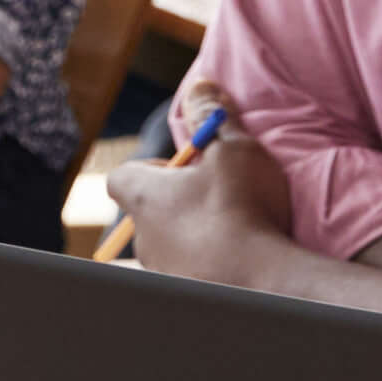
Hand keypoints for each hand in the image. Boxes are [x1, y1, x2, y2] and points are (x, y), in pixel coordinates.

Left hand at [100, 77, 301, 284]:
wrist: (259, 280)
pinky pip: (189, 273)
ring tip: (237, 231)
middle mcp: (142, 237)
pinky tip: (240, 261)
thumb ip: (214, 118)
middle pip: (150, 212)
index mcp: (142, 197)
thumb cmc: (241, 206)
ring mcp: (160, 271)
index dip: (152, 168)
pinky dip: (207, 266)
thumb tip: (201, 86)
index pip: (122, 177)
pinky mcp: (183, 294)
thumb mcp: (234, 149)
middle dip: (179, 203)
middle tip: (221, 197)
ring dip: (194, 236)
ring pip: (170, 245)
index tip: (188, 167)